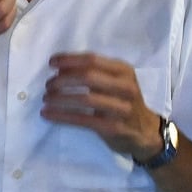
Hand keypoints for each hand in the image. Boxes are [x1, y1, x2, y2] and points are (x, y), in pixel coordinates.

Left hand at [41, 53, 159, 159]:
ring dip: (59, 98)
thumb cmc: (124, 102)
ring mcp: (120, 109)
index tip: (51, 64)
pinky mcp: (112, 128)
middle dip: (63, 79)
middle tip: (48, 85)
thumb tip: (60, 68)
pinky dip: (61, 116)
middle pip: (87, 77)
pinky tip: (48, 114)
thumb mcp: (118, 81)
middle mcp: (125, 87)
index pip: (92, 60)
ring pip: (84, 99)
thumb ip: (96, 72)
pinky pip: (82, 119)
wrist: (146, 131)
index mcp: (124, 71)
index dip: (69, 60)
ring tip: (46, 99)